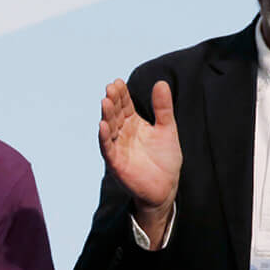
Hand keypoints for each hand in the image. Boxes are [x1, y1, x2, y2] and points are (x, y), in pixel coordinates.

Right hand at [99, 79, 180, 238]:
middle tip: (111, 88)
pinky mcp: (116, 163)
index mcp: (134, 124)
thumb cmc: (165, 159)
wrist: (166, 187)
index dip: (121, 94)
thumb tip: (161, 82)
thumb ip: (163, 107)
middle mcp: (123, 134)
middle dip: (113, 101)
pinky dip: (104, 137)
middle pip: (115, 114)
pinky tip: (102, 125)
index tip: (118, 82)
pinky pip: (107, 148)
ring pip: (109, 128)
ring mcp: (118, 148)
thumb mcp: (167, 128)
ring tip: (105, 101)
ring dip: (106, 115)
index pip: (125, 106)